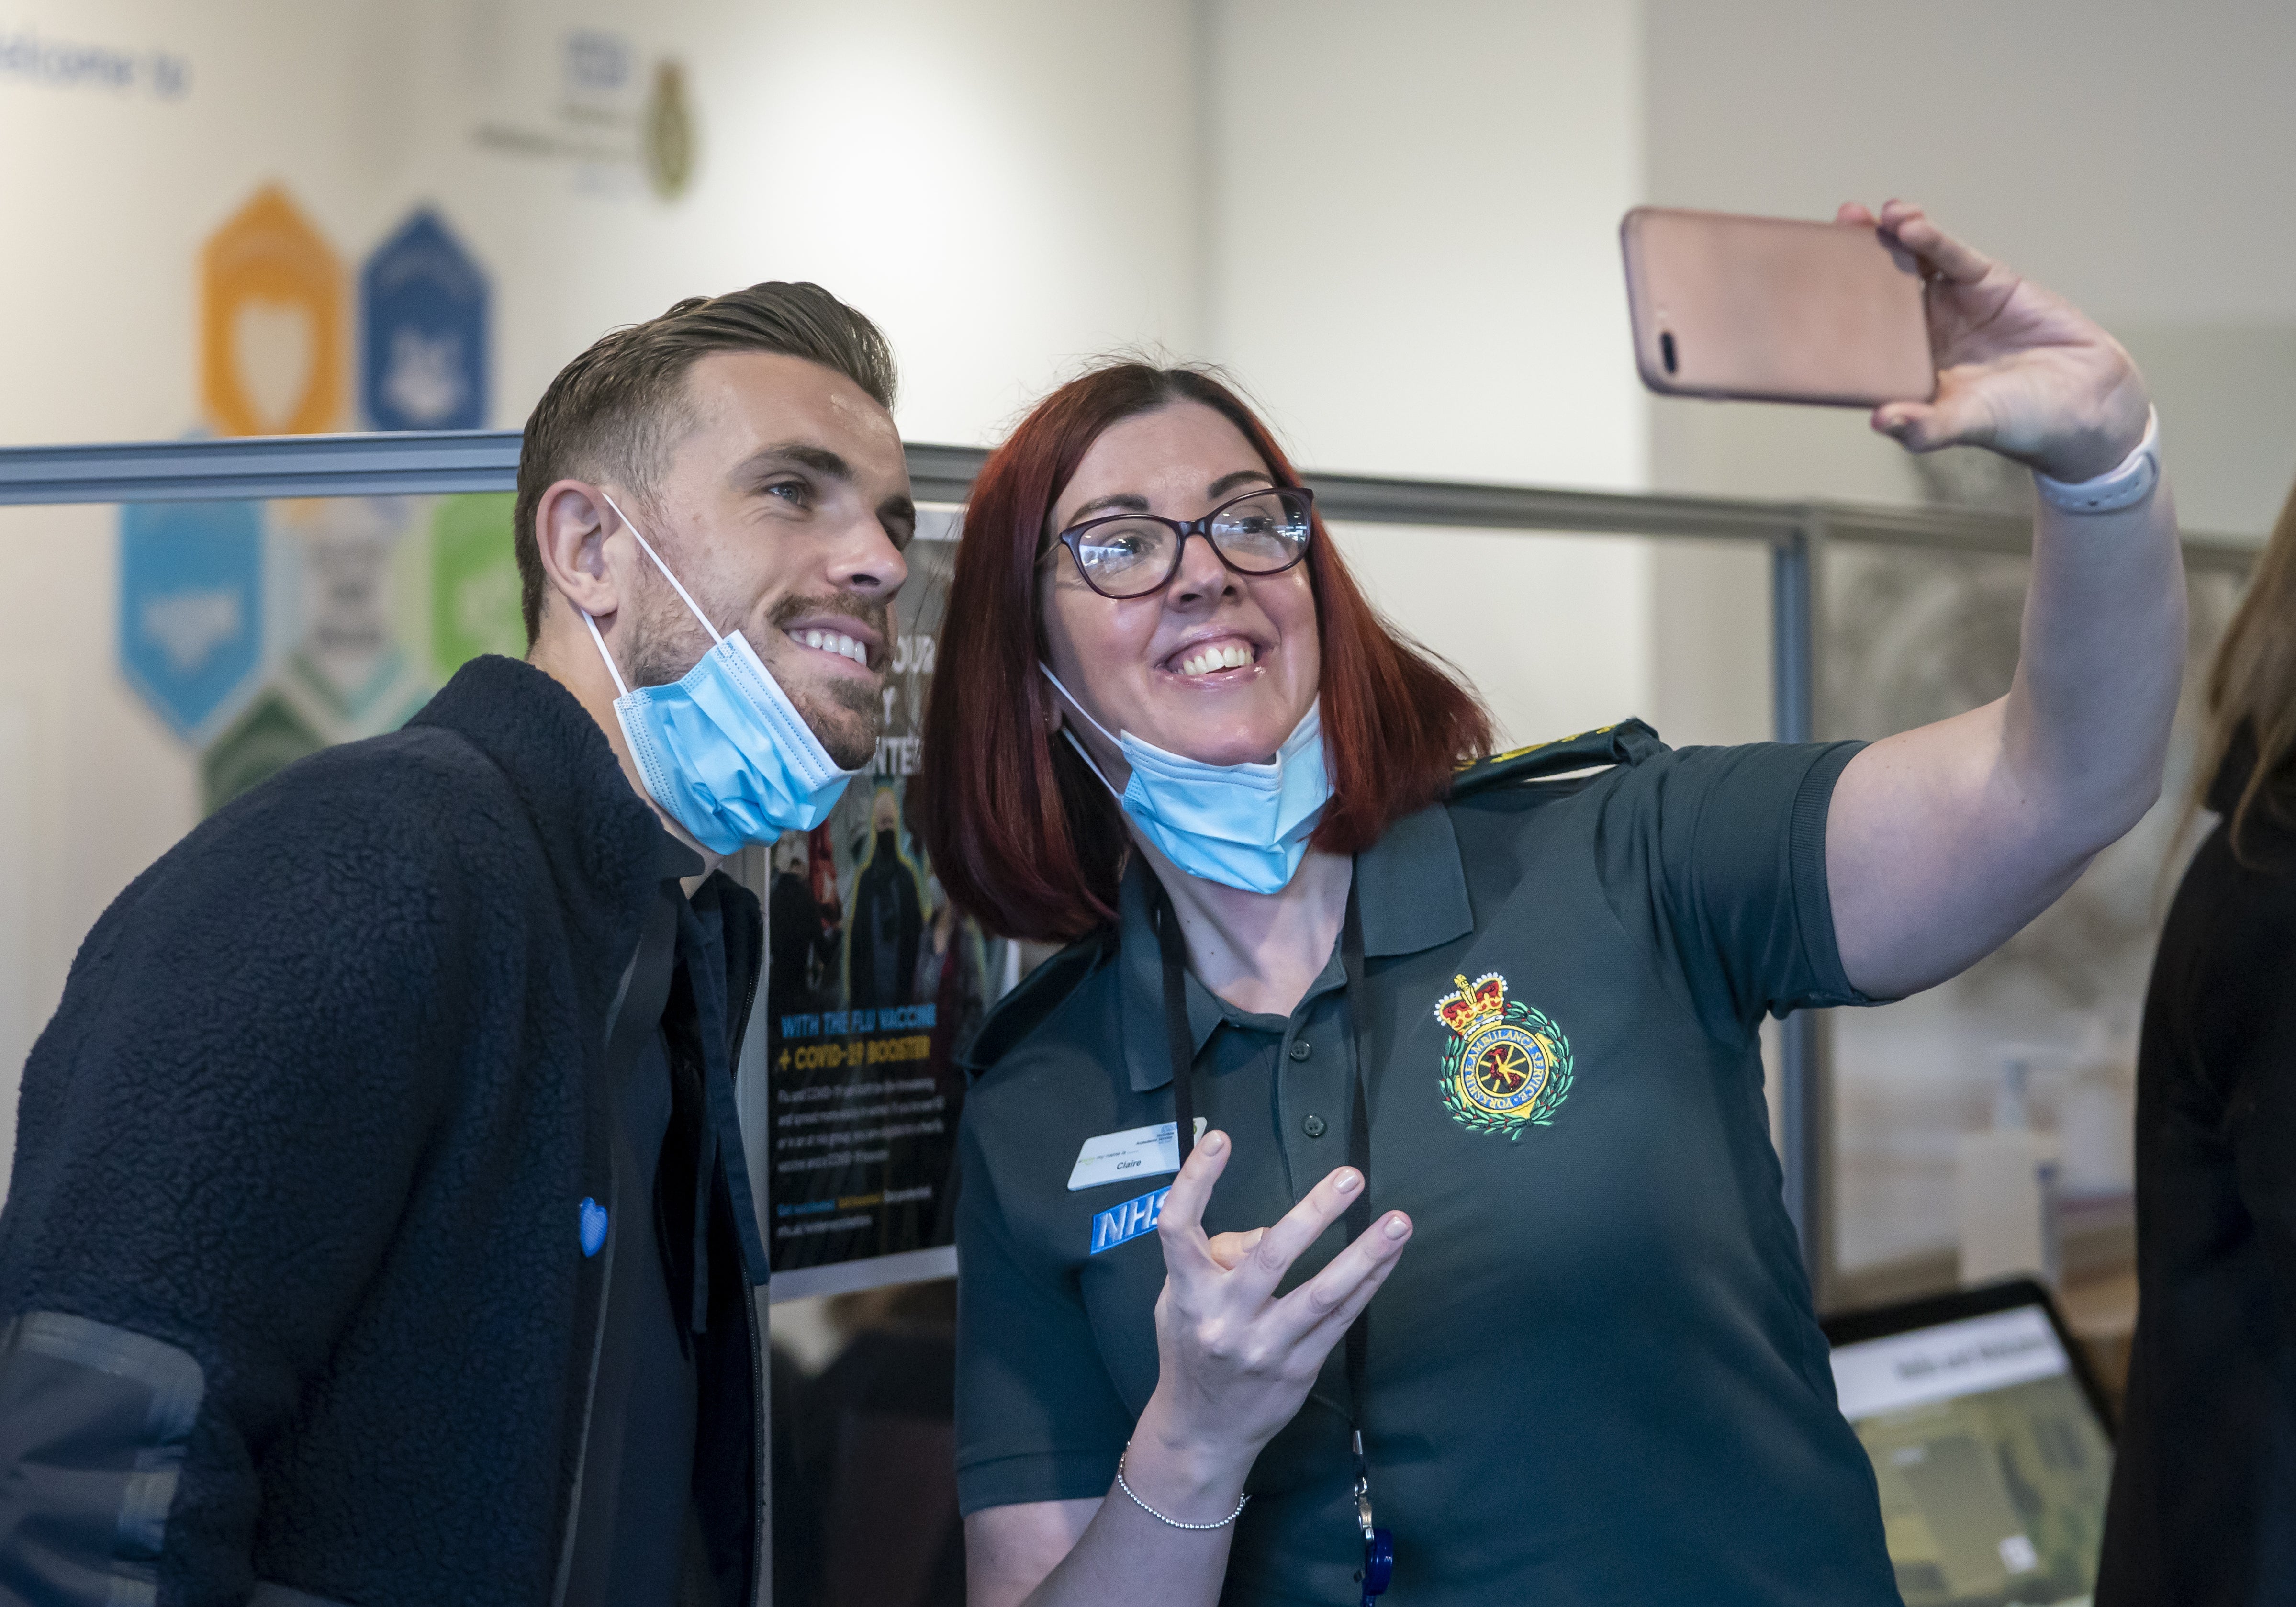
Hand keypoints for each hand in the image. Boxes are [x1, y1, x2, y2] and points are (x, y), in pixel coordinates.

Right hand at [1121, 1131, 1411, 1516]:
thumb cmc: (1192, 1347)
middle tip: (1350, 1176)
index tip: (1220, 1138)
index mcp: (1187, 1293)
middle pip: (1270, 1257)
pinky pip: (1342, 1319)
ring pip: (1322, 1294)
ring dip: (1365, 1255)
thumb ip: (1214, 1258)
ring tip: (1399, 1223)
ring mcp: (1265, 1347)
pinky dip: (1368, 1283)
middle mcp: (1224, 1320)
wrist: (1202, 1432)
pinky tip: (1389, 1256)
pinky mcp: (1300, 1368)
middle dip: (1314, 1213)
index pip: (1179, 1227)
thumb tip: (1268, 1232)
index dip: (1195, 1180)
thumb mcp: (1180, 1300)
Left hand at [1839, 200, 2150, 480]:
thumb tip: (1879, 422)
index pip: (1857, 336)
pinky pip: (1951, 255)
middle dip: (1846, 264)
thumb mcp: (1967, 423)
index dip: (1829, 313)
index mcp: (1903, 367)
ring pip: (1909, 265)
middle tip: (1818, 236)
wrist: (2085, 401)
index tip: (1799, 291)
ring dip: (1884, 240)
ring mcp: (1952, 304)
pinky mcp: (1986, 282)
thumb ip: (1926, 426)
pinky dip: (1929, 239)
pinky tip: (1906, 223)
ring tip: (1861, 219)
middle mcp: (1921, 332)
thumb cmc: (2020, 421)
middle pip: (1873, 291)